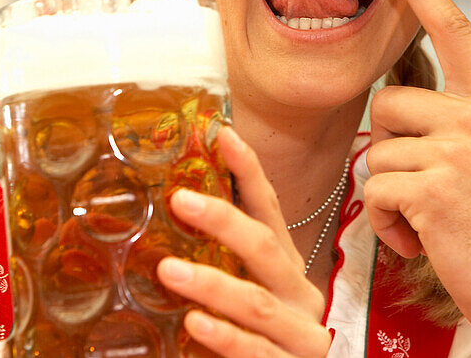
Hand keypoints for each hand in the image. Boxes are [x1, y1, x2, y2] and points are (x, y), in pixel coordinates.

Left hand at [158, 126, 330, 356]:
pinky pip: (257, 351)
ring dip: (212, 284)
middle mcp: (299, 293)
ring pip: (258, 302)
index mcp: (287, 268)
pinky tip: (194, 322)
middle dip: (224, 219)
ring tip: (168, 269)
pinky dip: (225, 336)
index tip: (223, 134)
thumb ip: (226, 265)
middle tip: (180, 199)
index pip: (269, 210)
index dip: (248, 171)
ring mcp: (301, 333)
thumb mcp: (256, 294)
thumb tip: (176, 216)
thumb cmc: (275, 339)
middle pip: (266, 247)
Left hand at [365, 0, 470, 357]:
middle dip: (388, 150)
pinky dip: (389, 226)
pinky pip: (375, 194)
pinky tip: (426, 243)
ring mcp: (458, 149)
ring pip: (374, 154)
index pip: (450, 29)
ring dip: (390, 198)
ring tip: (432, 222)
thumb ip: (456, 125)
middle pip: (385, 103)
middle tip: (426, 190)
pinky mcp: (436, 187)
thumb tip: (394, 112)